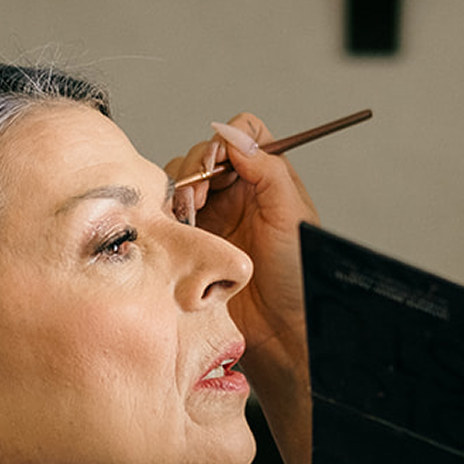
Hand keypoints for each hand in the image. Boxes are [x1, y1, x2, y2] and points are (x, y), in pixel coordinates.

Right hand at [166, 114, 318, 373]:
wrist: (280, 329)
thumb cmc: (297, 276)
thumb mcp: (290, 214)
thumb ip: (265, 169)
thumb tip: (231, 134)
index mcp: (266, 179)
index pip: (243, 134)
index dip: (225, 140)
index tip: (217, 164)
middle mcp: (237, 193)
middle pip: (203, 154)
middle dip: (195, 170)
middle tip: (199, 198)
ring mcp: (212, 216)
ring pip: (181, 181)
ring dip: (180, 192)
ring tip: (189, 219)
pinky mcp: (191, 241)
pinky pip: (167, 213)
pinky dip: (166, 214)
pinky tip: (178, 232)